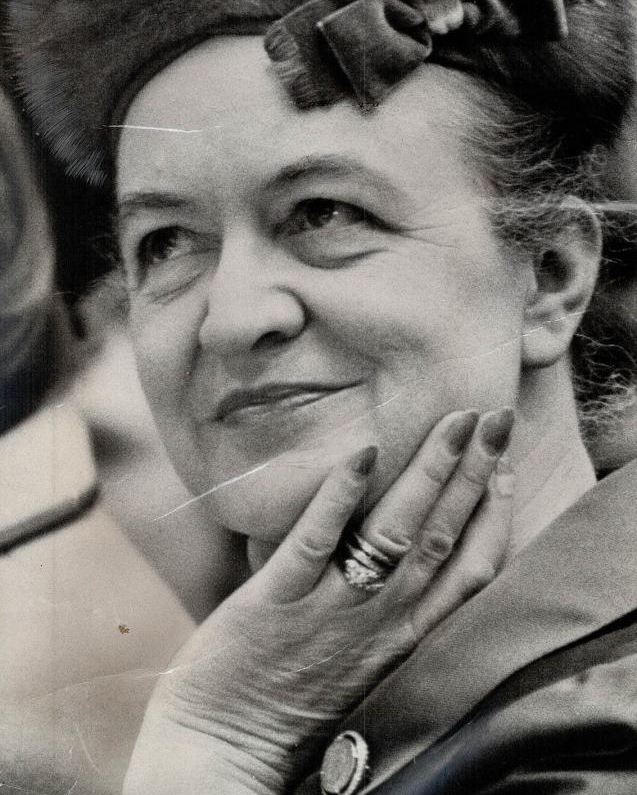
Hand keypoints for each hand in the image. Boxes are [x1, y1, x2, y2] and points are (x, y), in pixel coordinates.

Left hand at [124, 408, 513, 794]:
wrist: (225, 753)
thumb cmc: (290, 699)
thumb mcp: (362, 657)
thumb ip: (386, 605)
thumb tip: (396, 543)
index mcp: (405, 635)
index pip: (471, 570)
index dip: (494, 514)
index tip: (505, 463)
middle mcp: (381, 621)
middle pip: (444, 537)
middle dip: (476, 473)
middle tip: (498, 416)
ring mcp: (332, 609)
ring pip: (396, 533)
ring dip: (430, 473)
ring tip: (455, 421)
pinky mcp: (278, 602)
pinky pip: (316, 541)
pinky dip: (341, 494)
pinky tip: (363, 451)